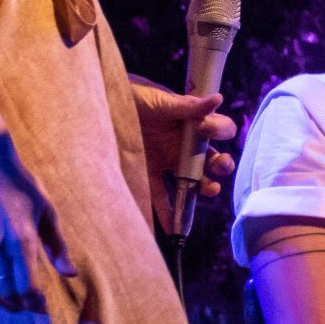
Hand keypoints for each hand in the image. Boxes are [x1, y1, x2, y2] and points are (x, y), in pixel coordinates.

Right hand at [0, 134, 74, 307]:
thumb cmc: (21, 185)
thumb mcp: (46, 210)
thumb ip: (58, 245)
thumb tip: (71, 274)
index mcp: (22, 238)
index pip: (27, 285)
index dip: (35, 302)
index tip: (43, 307)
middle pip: (7, 290)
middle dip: (20, 304)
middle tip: (29, 307)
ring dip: (1, 299)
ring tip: (13, 303)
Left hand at [132, 78, 238, 231]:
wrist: (103, 103)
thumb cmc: (135, 95)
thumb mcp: (160, 99)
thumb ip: (187, 106)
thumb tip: (217, 99)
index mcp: (191, 123)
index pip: (217, 129)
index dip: (219, 131)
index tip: (208, 128)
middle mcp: (183, 143)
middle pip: (211, 159)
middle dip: (221, 165)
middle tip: (219, 165)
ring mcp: (167, 160)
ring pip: (192, 179)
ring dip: (203, 187)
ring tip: (209, 190)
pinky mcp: (148, 173)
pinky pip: (160, 196)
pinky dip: (168, 213)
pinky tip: (174, 228)